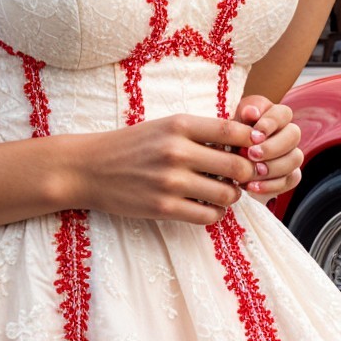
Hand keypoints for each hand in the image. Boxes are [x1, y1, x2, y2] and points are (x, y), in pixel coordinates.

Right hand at [71, 114, 258, 225]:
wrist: (88, 168)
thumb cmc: (133, 145)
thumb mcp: (166, 126)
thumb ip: (201, 132)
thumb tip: (245, 142)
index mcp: (180, 125)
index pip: (234, 131)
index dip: (252, 142)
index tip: (252, 149)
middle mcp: (177, 151)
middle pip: (237, 165)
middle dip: (247, 173)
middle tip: (243, 176)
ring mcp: (170, 181)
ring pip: (227, 194)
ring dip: (232, 196)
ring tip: (225, 192)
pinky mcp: (162, 208)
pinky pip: (207, 216)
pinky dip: (216, 213)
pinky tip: (209, 207)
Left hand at [232, 95, 303, 196]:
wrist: (223, 162)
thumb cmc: (228, 136)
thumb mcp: (231, 121)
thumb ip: (242, 114)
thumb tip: (251, 112)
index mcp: (275, 116)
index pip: (284, 113)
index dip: (271, 124)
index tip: (254, 136)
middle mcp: (287, 134)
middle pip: (294, 135)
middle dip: (272, 147)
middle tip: (251, 154)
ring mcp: (291, 155)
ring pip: (295, 159)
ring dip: (273, 167)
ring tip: (252, 172)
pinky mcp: (289, 176)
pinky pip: (290, 180)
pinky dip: (271, 185)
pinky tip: (252, 187)